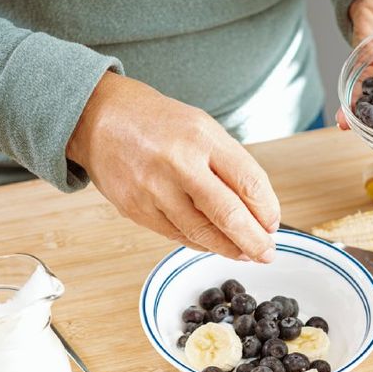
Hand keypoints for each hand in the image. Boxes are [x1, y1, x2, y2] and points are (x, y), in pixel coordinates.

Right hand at [67, 72, 279, 261]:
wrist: (99, 118)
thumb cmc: (157, 123)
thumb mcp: (201, 128)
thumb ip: (230, 165)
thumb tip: (258, 210)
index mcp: (202, 137)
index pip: (249, 181)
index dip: (267, 209)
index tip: (273, 224)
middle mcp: (178, 163)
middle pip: (228, 214)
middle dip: (254, 241)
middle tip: (267, 253)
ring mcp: (154, 189)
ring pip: (202, 233)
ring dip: (228, 248)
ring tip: (245, 254)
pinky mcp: (136, 210)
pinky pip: (176, 236)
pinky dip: (199, 243)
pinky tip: (213, 244)